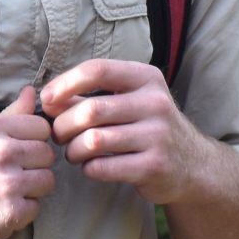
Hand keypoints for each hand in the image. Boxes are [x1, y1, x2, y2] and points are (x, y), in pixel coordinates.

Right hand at [0, 86, 56, 238]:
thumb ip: (8, 114)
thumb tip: (30, 92)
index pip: (42, 127)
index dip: (33, 140)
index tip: (19, 151)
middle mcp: (3, 152)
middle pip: (47, 155)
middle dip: (34, 165)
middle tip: (12, 174)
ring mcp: (9, 183)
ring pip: (47, 181)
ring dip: (32, 189)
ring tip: (8, 192)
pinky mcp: (11, 213)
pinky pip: (35, 208)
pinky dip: (21, 213)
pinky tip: (0, 209)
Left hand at [42, 58, 196, 203]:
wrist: (192, 164)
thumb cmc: (148, 127)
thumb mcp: (129, 101)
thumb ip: (88, 96)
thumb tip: (46, 99)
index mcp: (146, 78)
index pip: (97, 69)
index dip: (64, 83)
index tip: (48, 100)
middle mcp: (155, 103)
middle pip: (90, 109)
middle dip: (63, 125)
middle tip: (59, 136)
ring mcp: (157, 135)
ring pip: (93, 140)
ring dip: (73, 150)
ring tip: (74, 152)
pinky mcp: (154, 166)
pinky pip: (103, 167)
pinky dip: (88, 168)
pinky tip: (91, 166)